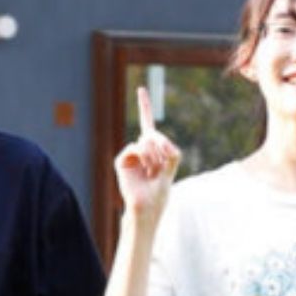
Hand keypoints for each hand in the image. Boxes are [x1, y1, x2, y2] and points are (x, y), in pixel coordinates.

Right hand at [114, 86, 180, 223]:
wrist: (147, 206)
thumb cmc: (160, 190)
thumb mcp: (172, 166)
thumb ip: (170, 149)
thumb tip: (151, 136)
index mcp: (152, 148)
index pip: (148, 123)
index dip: (144, 106)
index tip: (141, 89)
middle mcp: (140, 148)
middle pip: (154, 134)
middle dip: (162, 148)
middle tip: (160, 167)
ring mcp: (130, 154)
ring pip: (146, 141)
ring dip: (155, 156)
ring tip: (153, 172)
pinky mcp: (122, 160)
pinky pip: (136, 148)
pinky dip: (144, 158)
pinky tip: (146, 170)